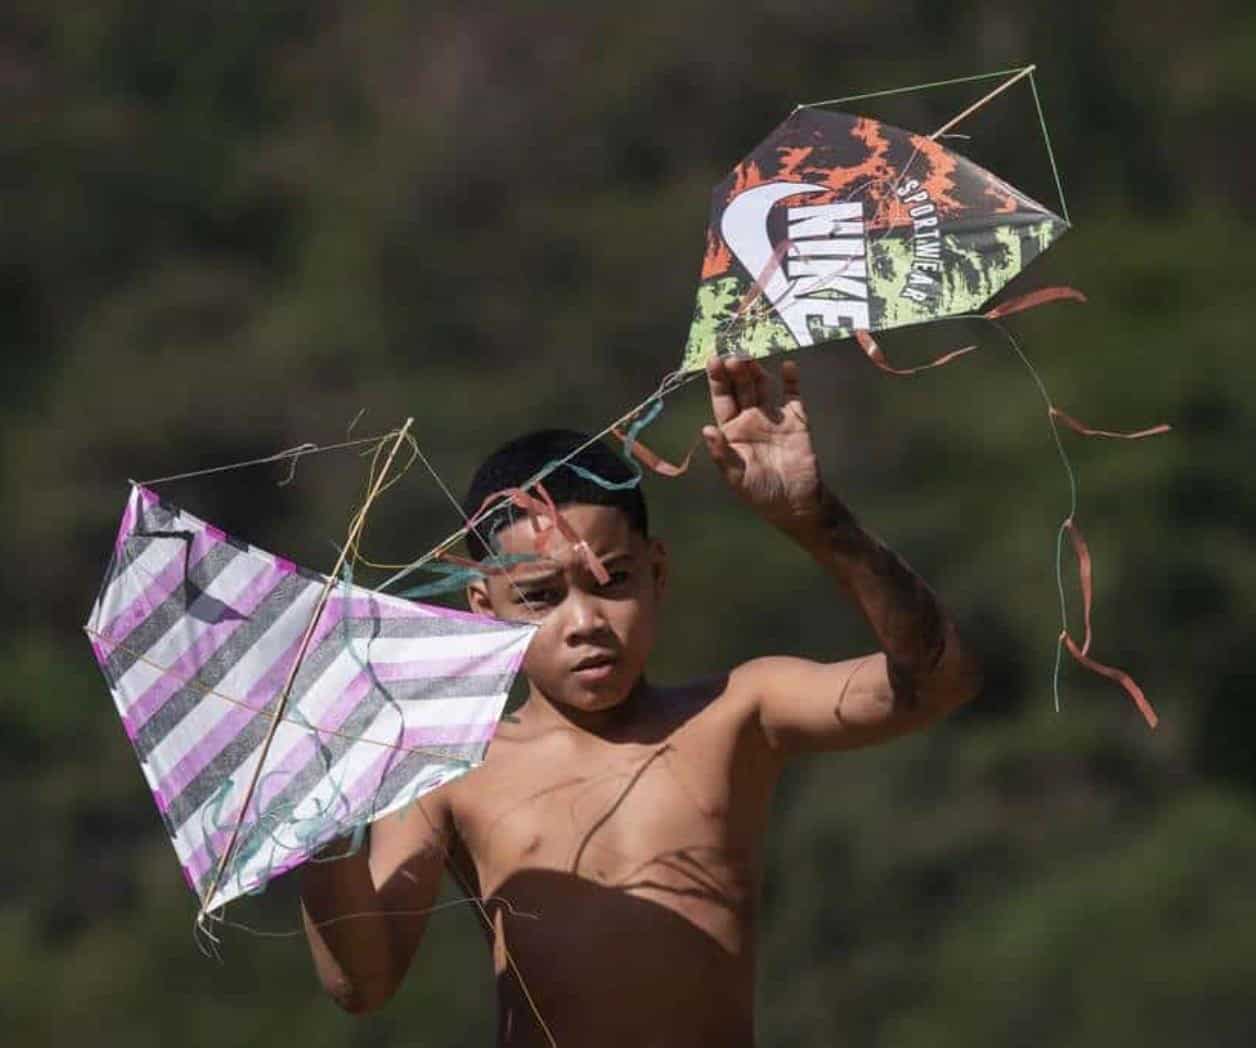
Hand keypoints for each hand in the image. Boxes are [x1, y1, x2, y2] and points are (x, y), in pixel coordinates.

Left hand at [703, 355, 822, 532]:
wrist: (796, 503)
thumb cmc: (761, 492)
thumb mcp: (736, 477)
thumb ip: (722, 453)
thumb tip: (706, 429)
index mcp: (732, 430)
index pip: (722, 399)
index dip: (717, 380)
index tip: (714, 360)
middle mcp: (750, 419)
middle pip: (741, 388)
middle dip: (736, 371)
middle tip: (734, 357)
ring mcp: (774, 417)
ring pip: (763, 387)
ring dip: (757, 372)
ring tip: (751, 359)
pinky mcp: (796, 420)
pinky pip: (793, 395)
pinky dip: (791, 380)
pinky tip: (788, 367)